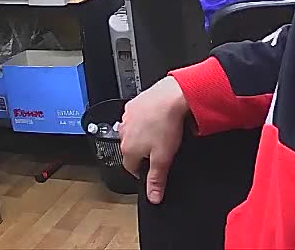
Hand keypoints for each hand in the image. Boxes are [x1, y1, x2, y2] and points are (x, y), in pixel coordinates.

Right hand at [121, 75, 188, 202]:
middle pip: (131, 149)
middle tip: (160, 148)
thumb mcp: (163, 158)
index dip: (143, 170)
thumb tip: (153, 197)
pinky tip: (158, 117)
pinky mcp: (134, 103)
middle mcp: (123, 133)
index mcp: (128, 149)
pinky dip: (146, 118)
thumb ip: (156, 179)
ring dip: (143, 134)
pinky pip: (138, 115)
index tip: (153, 168)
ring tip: (161, 131)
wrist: (171, 97)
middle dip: (144, 151)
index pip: (131, 168)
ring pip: (133, 132)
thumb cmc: (166, 125)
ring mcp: (127, 117)